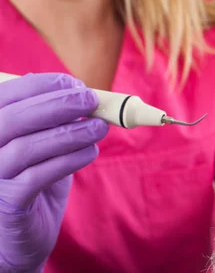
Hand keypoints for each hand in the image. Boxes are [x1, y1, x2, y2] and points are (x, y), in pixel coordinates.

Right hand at [0, 73, 108, 271]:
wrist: (22, 236)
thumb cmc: (31, 181)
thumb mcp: (39, 144)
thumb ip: (48, 119)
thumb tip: (73, 88)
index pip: (5, 98)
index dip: (40, 86)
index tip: (74, 83)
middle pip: (11, 119)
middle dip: (57, 104)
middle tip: (90, 100)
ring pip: (26, 148)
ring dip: (70, 132)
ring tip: (99, 127)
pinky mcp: (8, 205)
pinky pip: (39, 176)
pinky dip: (69, 160)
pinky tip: (90, 152)